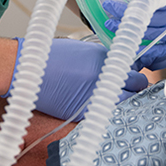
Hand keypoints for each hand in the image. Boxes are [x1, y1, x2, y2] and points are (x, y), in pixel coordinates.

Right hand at [4, 37, 148, 120]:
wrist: (28, 70)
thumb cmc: (50, 57)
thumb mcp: (81, 50)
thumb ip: (101, 58)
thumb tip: (116, 67)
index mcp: (104, 58)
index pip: (135, 69)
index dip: (135, 74)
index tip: (133, 77)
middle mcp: (104, 76)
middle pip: (137, 86)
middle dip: (135, 88)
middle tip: (131, 90)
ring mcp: (97, 95)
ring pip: (126, 103)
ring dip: (125, 101)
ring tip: (117, 100)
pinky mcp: (85, 113)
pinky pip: (106, 115)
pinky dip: (107, 113)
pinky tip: (102, 109)